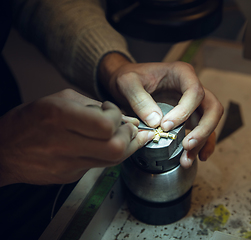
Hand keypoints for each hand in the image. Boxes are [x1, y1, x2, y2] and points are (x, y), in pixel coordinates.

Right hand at [0, 89, 153, 185]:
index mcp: (59, 116)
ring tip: (125, 135)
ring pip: (113, 161)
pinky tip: (106, 145)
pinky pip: (100, 166)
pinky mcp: (70, 176)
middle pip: (115, 148)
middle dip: (130, 136)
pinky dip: (110, 155)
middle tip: (127, 127)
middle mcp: (63, 143)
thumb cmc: (29, 121)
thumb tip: (125, 117)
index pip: (105, 125)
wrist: (3, 151)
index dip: (117, 117)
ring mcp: (67, 163)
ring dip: (127, 147)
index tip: (113, 111)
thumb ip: (93, 105)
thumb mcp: (58, 99)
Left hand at [99, 53, 222, 167]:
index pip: (195, 92)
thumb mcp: (127, 83)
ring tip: (186, 160)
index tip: (166, 125)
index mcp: (182, 73)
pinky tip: (198, 157)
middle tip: (186, 146)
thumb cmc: (129, 78)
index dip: (184, 111)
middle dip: (203, 129)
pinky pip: (203, 130)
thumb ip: (139, 99)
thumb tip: (156, 122)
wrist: (126, 84)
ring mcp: (193, 103)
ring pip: (209, 122)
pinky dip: (203, 144)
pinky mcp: (190, 116)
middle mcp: (192, 87)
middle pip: (212, 108)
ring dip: (201, 142)